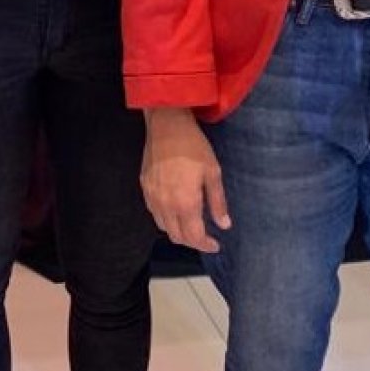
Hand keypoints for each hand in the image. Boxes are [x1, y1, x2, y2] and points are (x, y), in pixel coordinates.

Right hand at [142, 106, 230, 251]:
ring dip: (177, 231)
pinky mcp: (144, 187)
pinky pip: (154, 212)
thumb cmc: (193, 147)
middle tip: (204, 236)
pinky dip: (165, 218)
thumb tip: (224, 225)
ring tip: (190, 224)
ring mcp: (152, 197)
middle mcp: (166, 205)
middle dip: (192, 241)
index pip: (194, 237)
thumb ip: (218, 202)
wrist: (167, 125)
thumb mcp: (213, 172)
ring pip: (163, 227)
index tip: (215, 244)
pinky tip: (174, 209)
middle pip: (177, 237)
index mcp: (185, 203)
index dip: (206, 245)